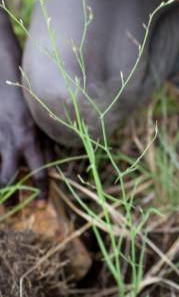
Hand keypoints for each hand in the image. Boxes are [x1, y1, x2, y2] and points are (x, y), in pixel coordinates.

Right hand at [0, 85, 48, 199]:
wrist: (3, 86)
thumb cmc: (27, 105)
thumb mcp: (43, 124)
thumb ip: (48, 145)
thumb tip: (56, 165)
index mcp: (31, 142)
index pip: (40, 172)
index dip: (41, 191)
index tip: (42, 206)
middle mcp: (13, 145)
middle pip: (8, 178)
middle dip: (10, 198)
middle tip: (14, 210)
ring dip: (0, 188)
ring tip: (3, 203)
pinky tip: (0, 176)